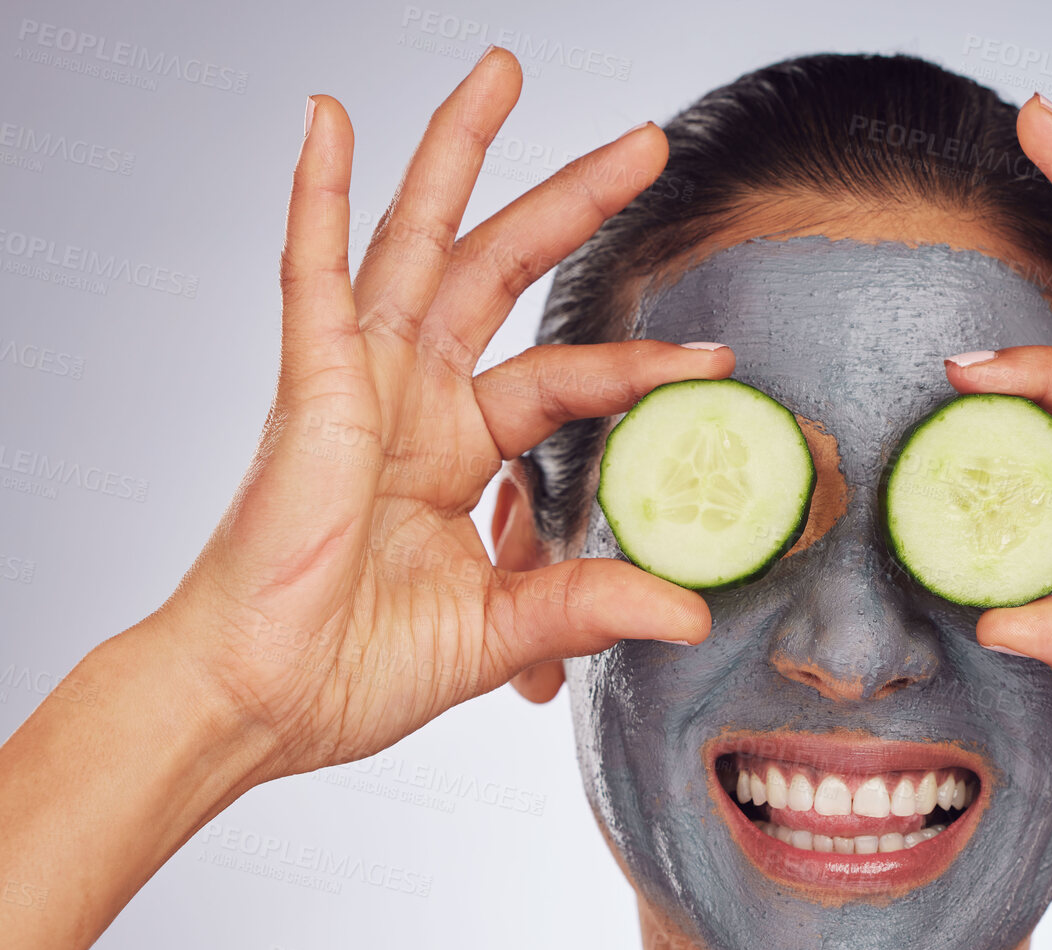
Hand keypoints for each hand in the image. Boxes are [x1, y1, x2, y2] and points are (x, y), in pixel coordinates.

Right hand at [151, 47, 720, 783]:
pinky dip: (315, 197)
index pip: (565, 380)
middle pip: (504, 271)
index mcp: (456, 451)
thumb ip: (586, 604)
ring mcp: (358, 384)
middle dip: (574, 202)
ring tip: (502, 71)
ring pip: (418, 242)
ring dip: (458, 155)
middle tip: (648, 142)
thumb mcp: (501, 632)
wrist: (262, 703)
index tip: (716, 358)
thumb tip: (690, 611)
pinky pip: (311, 275)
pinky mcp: (307, 387)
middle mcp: (412, 401)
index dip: (637, 364)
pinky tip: (328, 119)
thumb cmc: (355, 668)